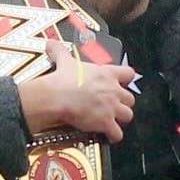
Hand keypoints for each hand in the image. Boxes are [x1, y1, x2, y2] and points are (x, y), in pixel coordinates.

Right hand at [14, 36, 136, 143]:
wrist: (58, 96)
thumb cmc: (64, 78)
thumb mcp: (64, 61)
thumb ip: (60, 51)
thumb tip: (50, 43)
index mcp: (108, 74)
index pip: (128, 74)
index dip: (125, 79)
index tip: (120, 83)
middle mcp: (114, 91)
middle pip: (130, 98)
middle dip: (123, 103)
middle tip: (114, 106)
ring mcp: (111, 108)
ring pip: (127, 115)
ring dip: (121, 119)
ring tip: (113, 122)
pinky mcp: (106, 123)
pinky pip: (117, 133)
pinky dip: (114, 136)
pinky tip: (110, 137)